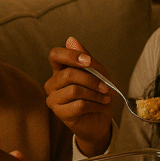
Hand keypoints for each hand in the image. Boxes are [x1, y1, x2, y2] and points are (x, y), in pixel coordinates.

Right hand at [45, 37, 112, 156]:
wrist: (100, 120)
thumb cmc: (97, 94)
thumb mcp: (98, 73)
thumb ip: (86, 58)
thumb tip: (71, 40)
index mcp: (60, 70)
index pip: (55, 55)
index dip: (71, 55)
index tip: (88, 61)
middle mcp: (53, 83)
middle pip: (69, 74)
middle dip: (92, 80)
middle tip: (106, 87)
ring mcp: (53, 99)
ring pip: (75, 90)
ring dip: (95, 94)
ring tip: (104, 98)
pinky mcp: (60, 113)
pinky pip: (79, 105)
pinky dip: (94, 105)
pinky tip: (99, 106)